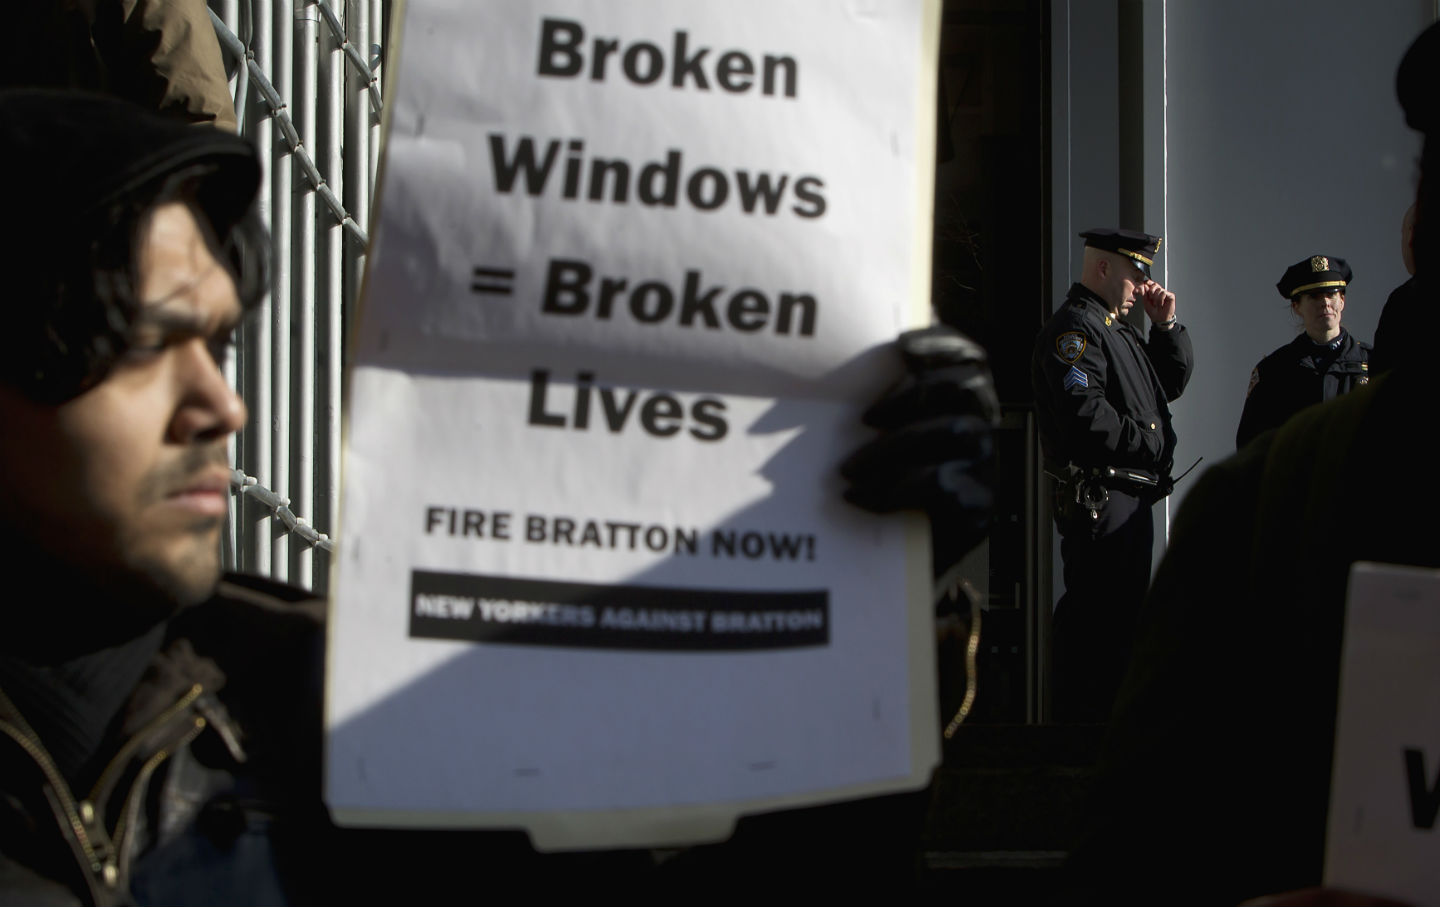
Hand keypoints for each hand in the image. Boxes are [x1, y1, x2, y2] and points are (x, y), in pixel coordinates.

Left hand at [839, 325, 998, 590]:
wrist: (904, 566)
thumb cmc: (891, 492)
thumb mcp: (888, 444)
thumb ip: (882, 406)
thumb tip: (843, 373)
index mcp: (964, 406)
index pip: (969, 358)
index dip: (941, 343)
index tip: (900, 345)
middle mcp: (982, 430)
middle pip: (963, 387)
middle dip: (909, 395)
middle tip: (863, 420)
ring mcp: (985, 468)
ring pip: (953, 431)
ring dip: (892, 446)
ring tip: (848, 470)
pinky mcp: (978, 508)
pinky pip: (942, 484)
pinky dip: (893, 489)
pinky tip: (860, 498)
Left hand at [1139, 280, 1176, 325]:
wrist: (1158, 318)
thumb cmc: (1153, 311)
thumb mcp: (1146, 301)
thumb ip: (1145, 293)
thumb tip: (1145, 285)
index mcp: (1154, 292)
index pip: (1152, 284)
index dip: (1148, 282)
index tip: (1145, 283)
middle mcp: (1160, 292)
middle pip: (1155, 285)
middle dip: (1151, 291)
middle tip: (1151, 299)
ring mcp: (1166, 293)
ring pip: (1159, 289)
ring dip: (1156, 298)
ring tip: (1156, 304)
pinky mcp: (1171, 296)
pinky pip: (1163, 293)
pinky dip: (1160, 299)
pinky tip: (1161, 304)